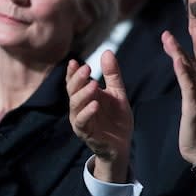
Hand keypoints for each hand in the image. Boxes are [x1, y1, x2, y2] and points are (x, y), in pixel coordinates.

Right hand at [66, 50, 132, 182]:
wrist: (122, 144)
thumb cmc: (117, 119)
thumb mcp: (118, 93)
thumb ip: (112, 75)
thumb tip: (107, 51)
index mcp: (85, 96)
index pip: (74, 82)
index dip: (72, 72)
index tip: (74, 62)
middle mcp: (79, 107)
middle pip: (72, 91)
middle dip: (77, 79)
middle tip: (86, 68)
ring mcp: (81, 120)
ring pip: (75, 105)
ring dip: (83, 94)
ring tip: (93, 84)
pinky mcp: (86, 133)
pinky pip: (82, 121)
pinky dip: (87, 112)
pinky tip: (95, 104)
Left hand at [162, 31, 195, 164]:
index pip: (195, 65)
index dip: (182, 52)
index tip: (170, 40)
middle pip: (191, 64)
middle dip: (177, 48)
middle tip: (165, 34)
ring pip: (189, 70)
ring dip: (178, 54)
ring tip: (168, 40)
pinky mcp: (195, 106)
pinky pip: (188, 86)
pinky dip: (183, 72)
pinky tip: (176, 60)